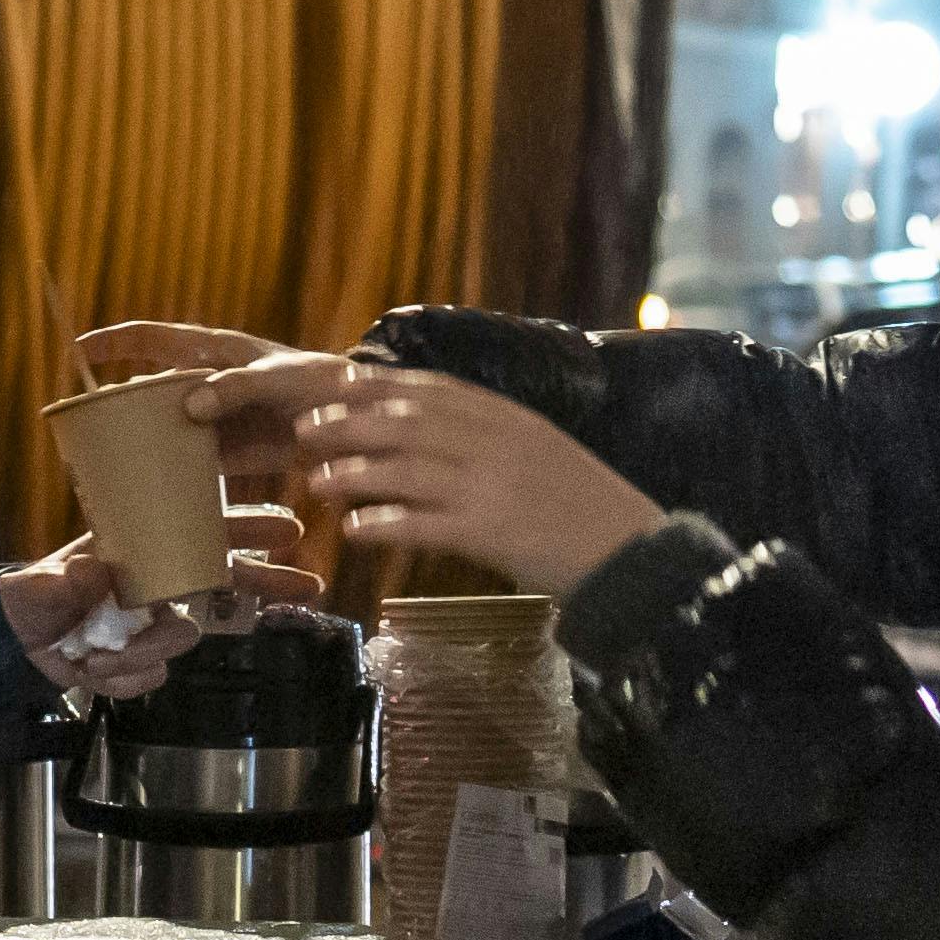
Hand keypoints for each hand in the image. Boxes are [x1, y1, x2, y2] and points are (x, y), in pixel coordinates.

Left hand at [0, 510, 323, 698]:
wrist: (6, 646)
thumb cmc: (23, 598)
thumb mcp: (34, 584)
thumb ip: (60, 581)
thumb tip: (91, 572)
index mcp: (136, 552)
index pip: (197, 533)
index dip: (243, 529)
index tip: (285, 529)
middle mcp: (153, 585)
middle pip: (223, 582)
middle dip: (263, 584)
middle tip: (307, 587)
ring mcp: (150, 625)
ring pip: (182, 639)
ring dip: (142, 652)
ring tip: (98, 657)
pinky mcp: (140, 662)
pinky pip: (154, 676)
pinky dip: (123, 679)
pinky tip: (94, 671)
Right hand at [79, 319, 366, 488]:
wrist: (365, 421)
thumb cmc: (323, 383)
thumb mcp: (279, 378)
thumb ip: (234, 387)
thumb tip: (189, 406)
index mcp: (213, 352)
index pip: (151, 339)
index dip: (113, 343)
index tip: (77, 353)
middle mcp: (210, 383)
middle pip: (151, 392)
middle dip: (122, 409)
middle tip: (92, 433)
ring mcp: (221, 418)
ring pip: (170, 430)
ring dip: (150, 447)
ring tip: (120, 469)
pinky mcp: (237, 449)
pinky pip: (197, 462)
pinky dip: (182, 475)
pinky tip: (164, 493)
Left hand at [286, 371, 665, 593]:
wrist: (635, 556)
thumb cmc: (584, 511)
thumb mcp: (541, 454)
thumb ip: (493, 438)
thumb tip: (435, 430)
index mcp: (513, 420)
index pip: (435, 391)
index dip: (379, 386)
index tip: (335, 384)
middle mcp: (501, 444)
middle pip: (410, 423)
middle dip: (351, 423)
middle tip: (304, 430)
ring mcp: (497, 487)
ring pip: (409, 470)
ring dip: (355, 473)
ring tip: (315, 482)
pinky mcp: (495, 533)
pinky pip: (427, 524)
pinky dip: (386, 524)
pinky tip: (353, 531)